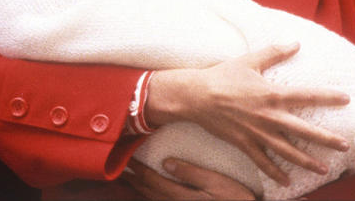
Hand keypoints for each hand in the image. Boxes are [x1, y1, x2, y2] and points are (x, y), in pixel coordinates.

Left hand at [122, 157, 255, 199]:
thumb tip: (166, 162)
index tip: (126, 157)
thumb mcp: (216, 182)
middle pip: (148, 192)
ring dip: (138, 189)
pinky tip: (148, 192)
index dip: (137, 169)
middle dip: (133, 180)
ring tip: (128, 179)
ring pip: (152, 200)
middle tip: (118, 168)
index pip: (152, 180)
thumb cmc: (236, 198)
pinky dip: (150, 197)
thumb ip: (190, 172)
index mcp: (181, 196)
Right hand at [145, 43, 350, 185]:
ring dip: (307, 162)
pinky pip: (262, 162)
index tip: (347, 99)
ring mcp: (257, 132)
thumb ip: (275, 52)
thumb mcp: (249, 60)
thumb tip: (296, 43)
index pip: (307, 96)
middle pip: (304, 131)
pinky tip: (287, 182)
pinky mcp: (244, 143)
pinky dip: (274, 173)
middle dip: (327, 140)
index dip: (328, 97)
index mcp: (272, 94)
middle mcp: (269, 116)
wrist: (196, 96)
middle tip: (346, 146)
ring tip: (324, 170)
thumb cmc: (223, 76)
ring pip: (287, 151)